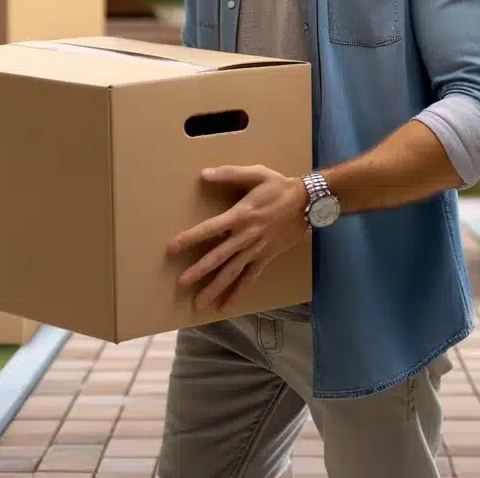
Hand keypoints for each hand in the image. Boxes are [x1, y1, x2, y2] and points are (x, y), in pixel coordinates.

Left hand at [167, 165, 307, 311]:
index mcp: (240, 215)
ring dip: (215, 288)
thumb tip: (203, 174)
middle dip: (199, 270)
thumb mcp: (255, 173)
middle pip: (218, 256)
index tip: (172, 247)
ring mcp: (255, 250)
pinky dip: (238, 293)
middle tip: (181, 283)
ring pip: (232, 272)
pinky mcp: (265, 258)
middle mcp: (245, 236)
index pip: (209, 229)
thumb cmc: (278, 186)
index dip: (190, 238)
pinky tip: (226, 306)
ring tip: (199, 303)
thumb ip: (229, 174)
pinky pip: (250, 279)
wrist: (307, 202)